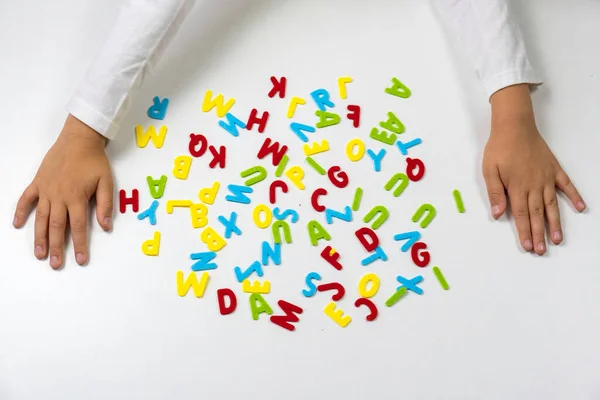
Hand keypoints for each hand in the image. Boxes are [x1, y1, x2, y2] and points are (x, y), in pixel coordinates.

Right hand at [13, 115, 113, 268]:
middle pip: (57, 227)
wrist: (79, 139)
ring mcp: (46, 190)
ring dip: (39, 237)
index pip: (79, 227)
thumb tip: (106, 226)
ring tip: (39, 254)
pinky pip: (26, 199)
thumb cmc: (94, 161)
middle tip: (55, 264)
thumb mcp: (106, 182)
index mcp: (77, 198)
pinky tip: (16, 225)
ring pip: (41, 218)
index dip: (80, 245)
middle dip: (56, 247)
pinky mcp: (38, 183)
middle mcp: (59, 197)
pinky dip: (20, 211)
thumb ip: (106, 204)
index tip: (80, 260)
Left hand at [483, 84, 584, 254]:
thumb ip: (495, 193)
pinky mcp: (554, 169)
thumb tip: (497, 214)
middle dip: (539, 234)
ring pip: (552, 205)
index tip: (528, 246)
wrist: (514, 126)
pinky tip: (580, 208)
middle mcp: (534, 185)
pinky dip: (574, 197)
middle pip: (537, 214)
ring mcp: (546, 177)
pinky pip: (566, 185)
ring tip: (558, 238)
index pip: (520, 215)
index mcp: (517, 187)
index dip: (524, 232)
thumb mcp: (489, 170)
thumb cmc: (499, 148)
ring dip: (555, 223)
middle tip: (542, 250)